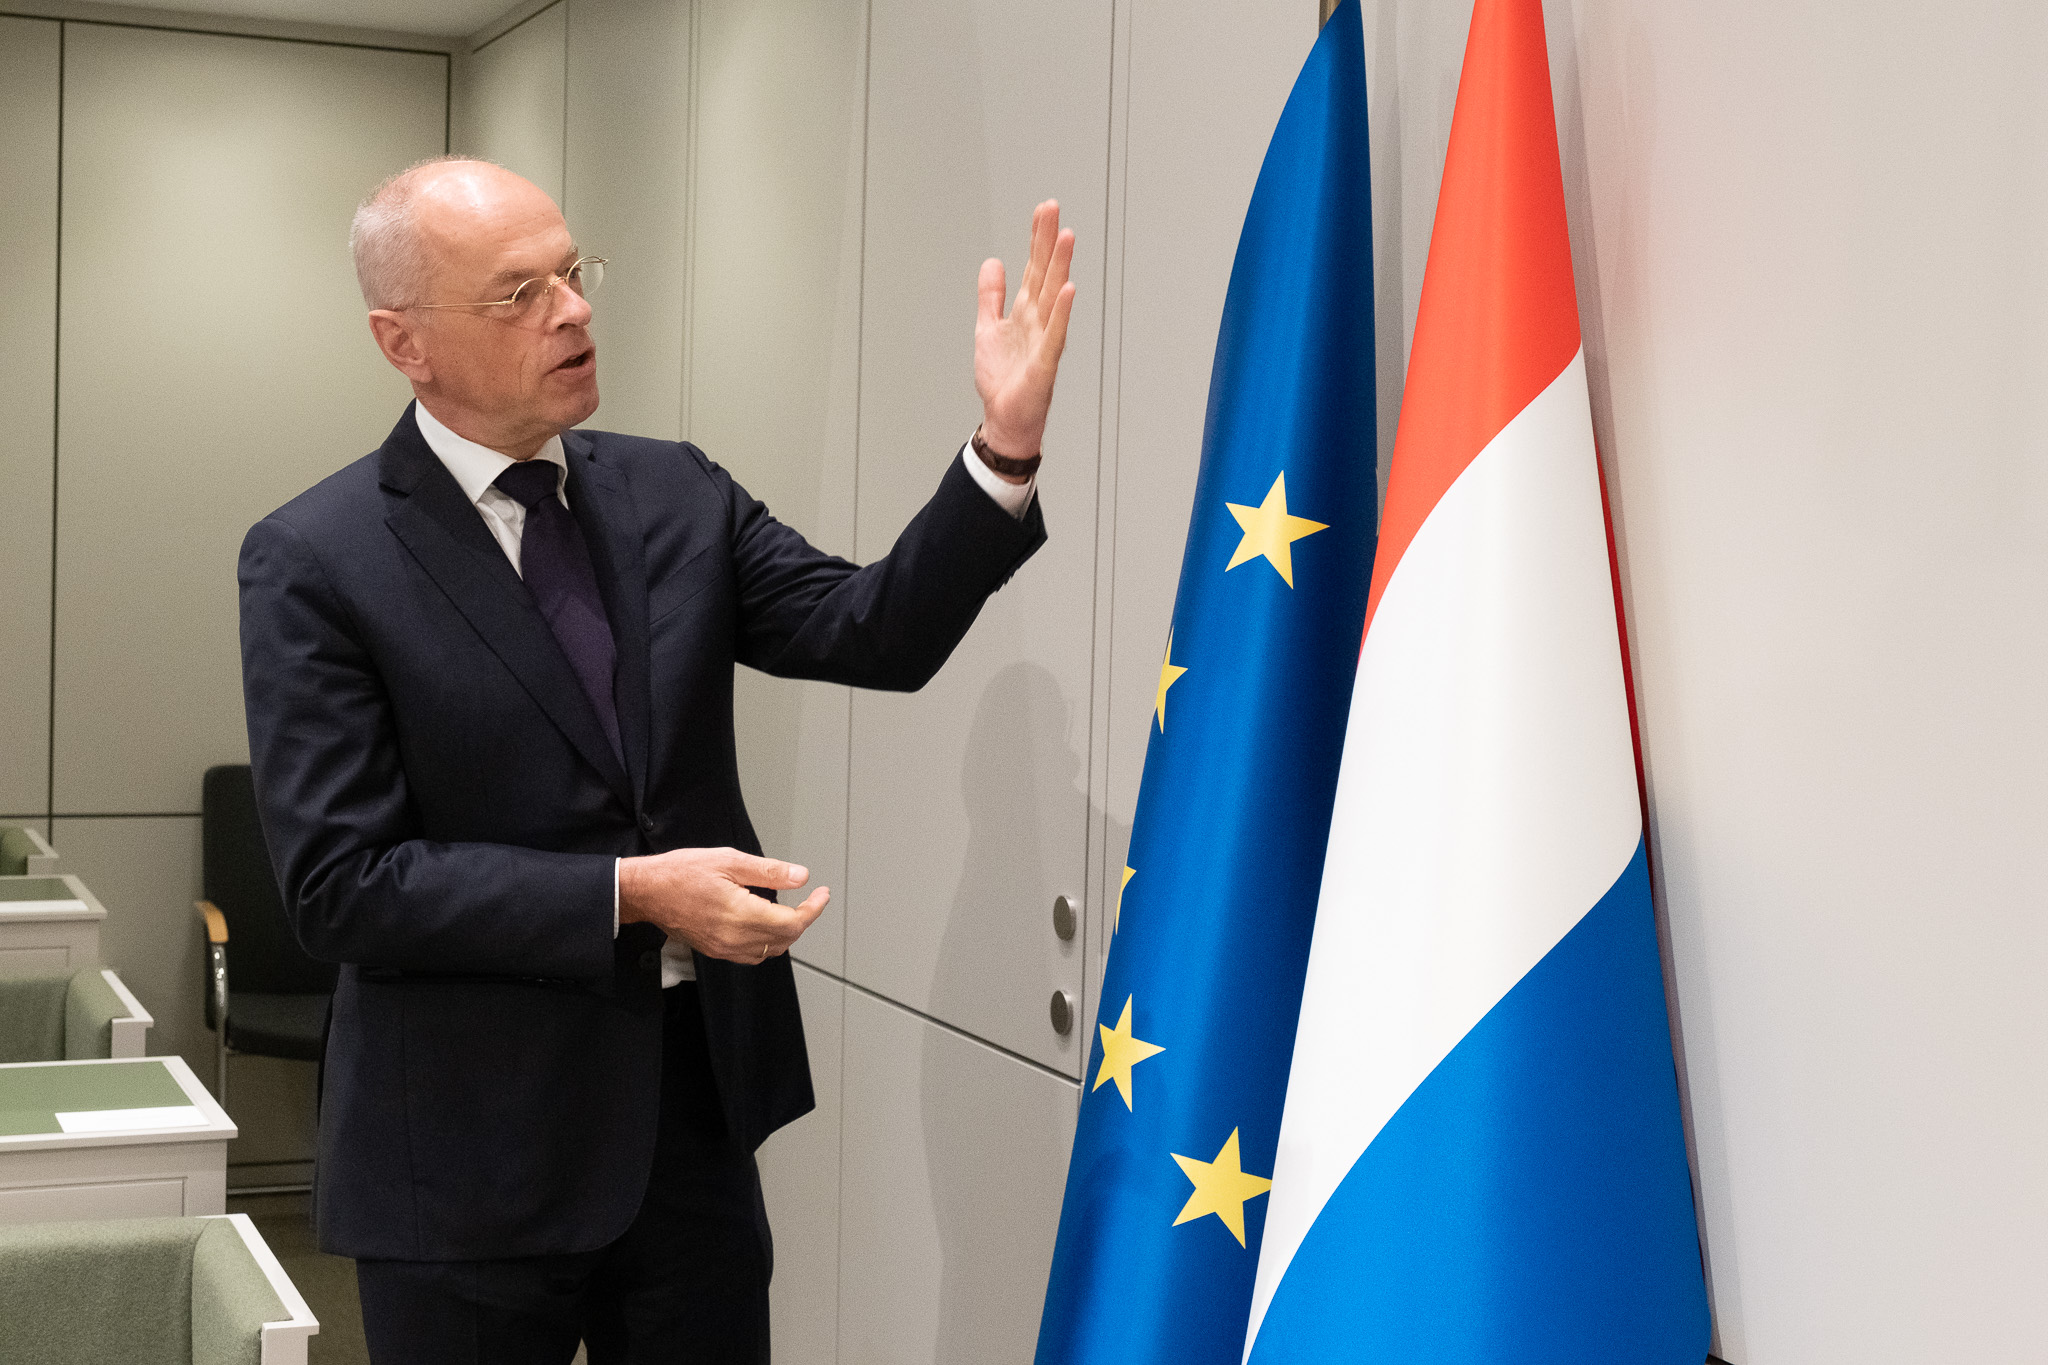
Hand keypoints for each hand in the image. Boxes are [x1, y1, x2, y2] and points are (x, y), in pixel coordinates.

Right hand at [617, 847, 828, 963]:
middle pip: (785, 939)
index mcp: (740, 914)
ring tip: (792, 910)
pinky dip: (767, 942)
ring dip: (787, 934)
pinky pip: (752, 955)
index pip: (792, 923)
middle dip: (803, 919)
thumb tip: (800, 877)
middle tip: (810, 899)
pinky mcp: (715, 950)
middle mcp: (734, 938)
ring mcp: (724, 948)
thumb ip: (769, 871)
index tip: (822, 894)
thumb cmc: (681, 872)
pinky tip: (765, 923)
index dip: (813, 909)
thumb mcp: (728, 860)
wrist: (647, 892)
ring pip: (770, 951)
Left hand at [975, 200, 1076, 465]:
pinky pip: (1055, 333)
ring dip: (1060, 267)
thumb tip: (992, 262)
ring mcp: (1044, 339)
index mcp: (1026, 311)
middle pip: (1045, 272)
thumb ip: (990, 295)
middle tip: (1054, 209)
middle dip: (1049, 241)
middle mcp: (1039, 320)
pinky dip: (1061, 311)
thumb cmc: (1004, 379)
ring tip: (1066, 237)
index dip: (1038, 238)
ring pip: (1054, 296)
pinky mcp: (1045, 362)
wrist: (1005, 418)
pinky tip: (1068, 290)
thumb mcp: (988, 328)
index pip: (1034, 267)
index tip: (1044, 209)